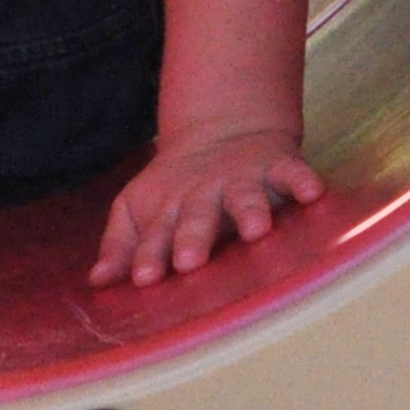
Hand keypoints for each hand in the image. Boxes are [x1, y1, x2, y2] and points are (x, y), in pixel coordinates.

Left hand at [88, 124, 324, 287]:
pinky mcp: (275, 164)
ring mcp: (241, 178)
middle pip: (197, 216)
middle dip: (194, 237)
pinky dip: (301, 179)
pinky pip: (291, 171)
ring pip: (245, 195)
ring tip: (255, 230)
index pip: (156, 235)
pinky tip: (311, 193)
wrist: (221, 128)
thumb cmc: (176, 188)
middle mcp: (204, 194)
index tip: (145, 279)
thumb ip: (121, 245)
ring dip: (249, 210)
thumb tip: (97, 281)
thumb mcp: (140, 209)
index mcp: (169, 209)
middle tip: (189, 261)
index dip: (150, 255)